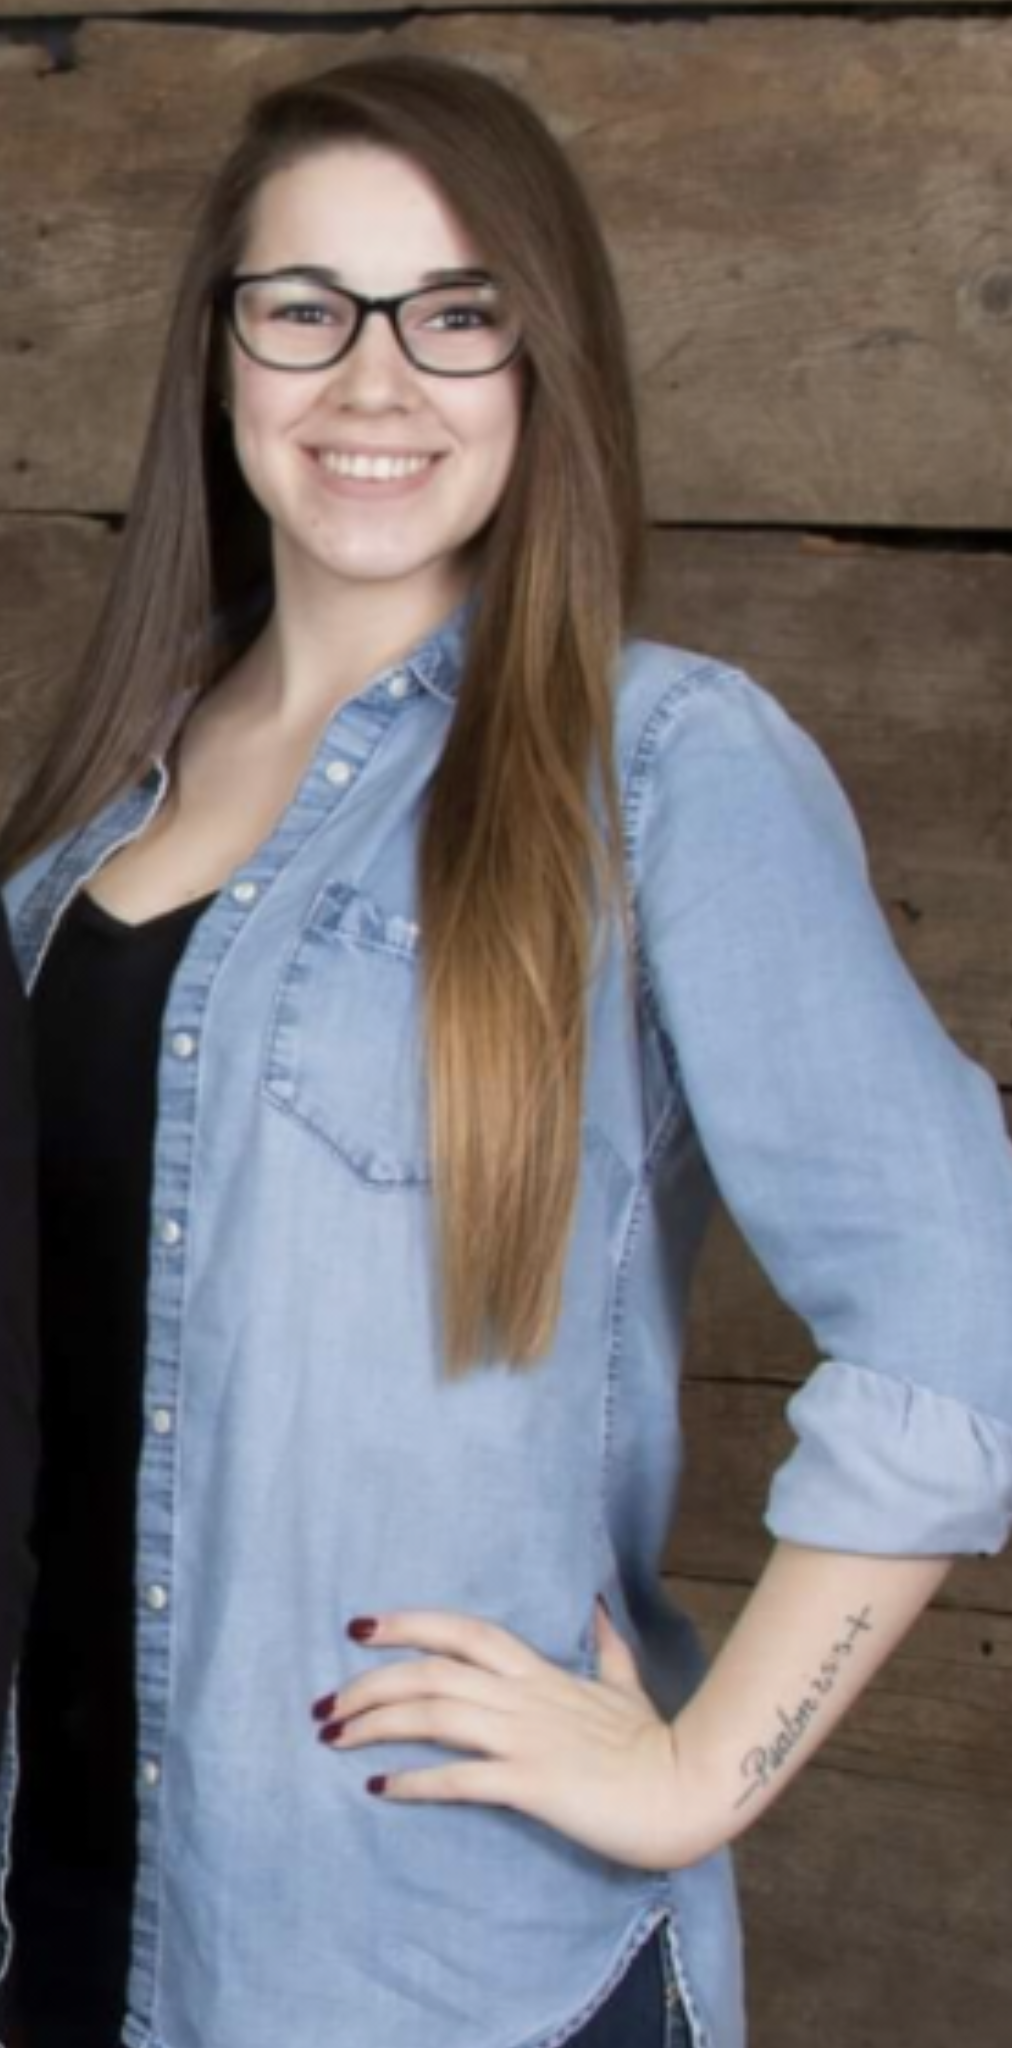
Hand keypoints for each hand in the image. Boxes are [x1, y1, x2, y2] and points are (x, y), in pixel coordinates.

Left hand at [312, 1602, 682, 1869]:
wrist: (688, 1789)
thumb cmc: (655, 1743)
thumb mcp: (627, 1684)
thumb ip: (606, 1647)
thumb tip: (596, 1605)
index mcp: (541, 1672)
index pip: (464, 1631)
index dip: (409, 1625)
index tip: (360, 1627)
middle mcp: (525, 1697)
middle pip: (432, 1672)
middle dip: (370, 1684)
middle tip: (324, 1705)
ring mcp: (528, 1738)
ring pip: (436, 1715)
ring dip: (377, 1724)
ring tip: (334, 1740)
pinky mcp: (534, 1783)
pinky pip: (462, 1778)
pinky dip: (415, 1781)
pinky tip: (381, 1789)